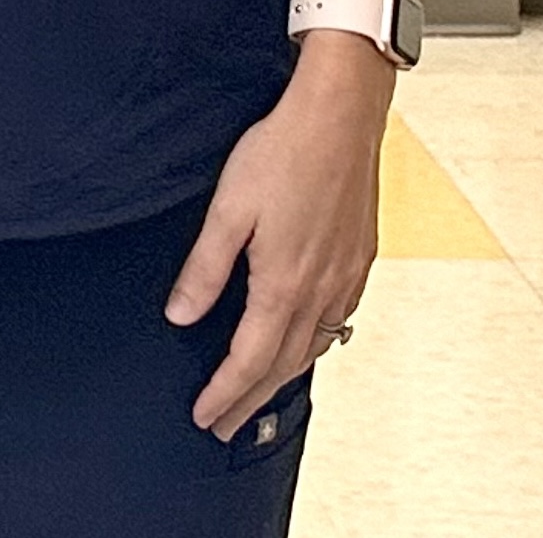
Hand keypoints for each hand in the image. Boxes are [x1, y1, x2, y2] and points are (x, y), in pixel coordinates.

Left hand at [169, 39, 388, 438]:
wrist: (340, 118)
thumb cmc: (281, 154)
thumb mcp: (227, 209)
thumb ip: (204, 268)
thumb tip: (182, 316)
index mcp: (283, 283)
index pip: (250, 359)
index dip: (225, 393)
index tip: (204, 417)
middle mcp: (321, 290)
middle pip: (283, 364)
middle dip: (251, 398)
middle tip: (225, 424)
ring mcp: (347, 277)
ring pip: (315, 345)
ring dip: (283, 375)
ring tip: (257, 395)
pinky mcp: (360, 260)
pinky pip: (338, 321)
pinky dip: (314, 344)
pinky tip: (303, 342)